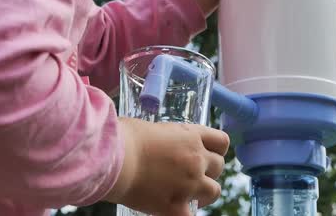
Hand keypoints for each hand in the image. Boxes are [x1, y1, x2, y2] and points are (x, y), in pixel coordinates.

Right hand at [104, 118, 229, 215]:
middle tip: (193, 175)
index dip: (216, 149)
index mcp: (191, 135)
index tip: (207, 154)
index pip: (222, 142)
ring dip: (204, 193)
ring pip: (214, 191)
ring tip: (190, 195)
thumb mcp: (152, 129)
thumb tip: (161, 145)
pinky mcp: (177, 206)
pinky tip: (175, 210)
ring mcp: (190, 183)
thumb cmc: (124, 138)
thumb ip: (166, 138)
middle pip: (219, 166)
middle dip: (208, 171)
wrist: (113, 159)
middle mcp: (196, 158)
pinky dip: (185, 213)